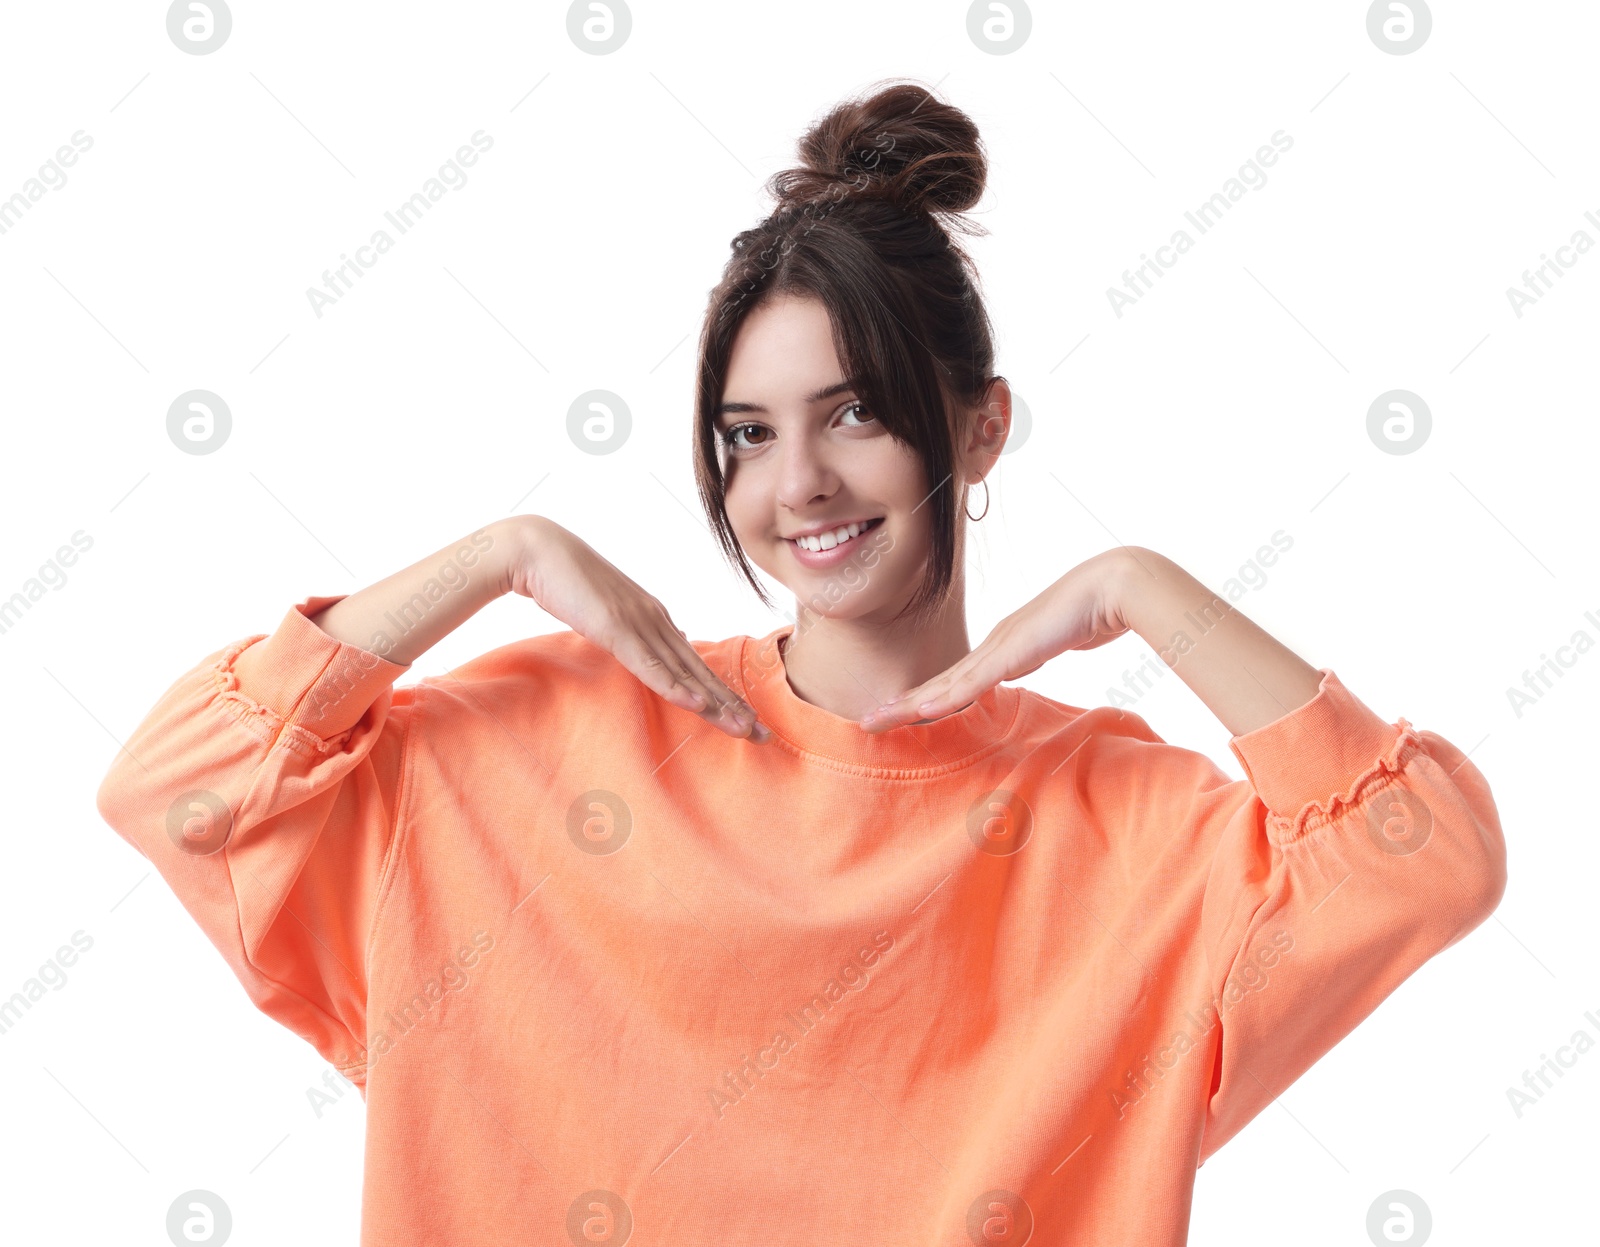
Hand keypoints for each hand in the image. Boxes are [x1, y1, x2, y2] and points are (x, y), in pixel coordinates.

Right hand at [506, 517, 769, 741]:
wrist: (539, 550)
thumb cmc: (568, 581)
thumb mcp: (606, 614)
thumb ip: (629, 633)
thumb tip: (650, 650)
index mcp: (655, 619)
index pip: (694, 664)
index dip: (721, 693)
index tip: (746, 719)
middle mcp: (656, 620)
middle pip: (699, 672)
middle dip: (732, 705)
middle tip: (762, 735)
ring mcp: (639, 623)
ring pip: (683, 672)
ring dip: (715, 703)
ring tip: (743, 729)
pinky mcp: (616, 627)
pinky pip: (649, 664)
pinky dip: (674, 686)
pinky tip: (697, 704)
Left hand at [859, 548, 1135, 731]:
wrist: (1109, 588)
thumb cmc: (1089, 611)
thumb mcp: (1051, 642)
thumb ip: (1031, 656)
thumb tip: (1017, 669)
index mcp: (1001, 646)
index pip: (956, 679)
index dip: (925, 697)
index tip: (898, 711)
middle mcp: (992, 646)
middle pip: (940, 682)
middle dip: (903, 704)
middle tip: (869, 722)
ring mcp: (1000, 647)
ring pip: (947, 684)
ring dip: (911, 704)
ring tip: (879, 720)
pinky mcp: (1013, 651)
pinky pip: (974, 682)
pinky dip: (946, 698)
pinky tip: (922, 711)